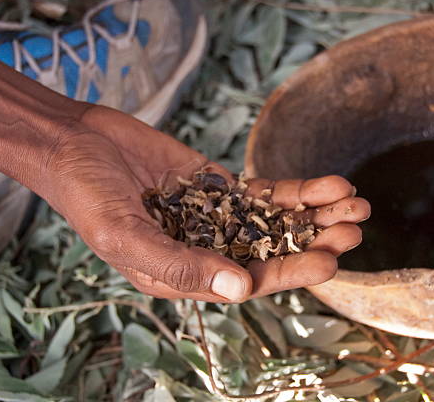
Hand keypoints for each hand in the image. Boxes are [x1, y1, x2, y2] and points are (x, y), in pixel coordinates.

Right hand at [40, 105, 370, 301]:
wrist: (76, 143)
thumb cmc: (88, 196)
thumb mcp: (127, 236)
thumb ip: (181, 265)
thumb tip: (241, 288)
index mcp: (186, 274)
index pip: (249, 279)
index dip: (291, 271)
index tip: (330, 260)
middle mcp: (207, 249)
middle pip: (273, 250)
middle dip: (316, 241)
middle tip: (355, 228)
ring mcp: (216, 215)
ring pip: (276, 221)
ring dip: (317, 214)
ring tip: (357, 203)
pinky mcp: (218, 184)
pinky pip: (264, 191)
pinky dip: (295, 189)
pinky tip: (329, 184)